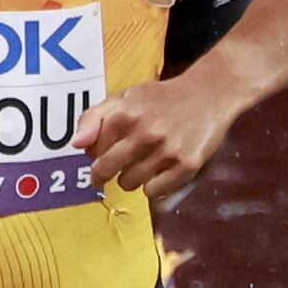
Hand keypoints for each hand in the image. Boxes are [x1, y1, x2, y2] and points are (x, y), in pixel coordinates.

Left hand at [79, 70, 230, 205]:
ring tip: (143, 162)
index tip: (104, 151)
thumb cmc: (162, 99)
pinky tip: (160, 169)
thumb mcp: (125, 97)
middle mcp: (145, 133)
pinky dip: (153, 185)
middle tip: (110, 170)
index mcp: (125, 114)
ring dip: (131, 178)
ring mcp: (167, 151)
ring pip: (129, 184)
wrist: (209, 94)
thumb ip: (94, 117)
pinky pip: (153, 192)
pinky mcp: (186, 166)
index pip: (92, 150)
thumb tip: (77, 144)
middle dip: (104, 173)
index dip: (95, 153)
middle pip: (106, 171)